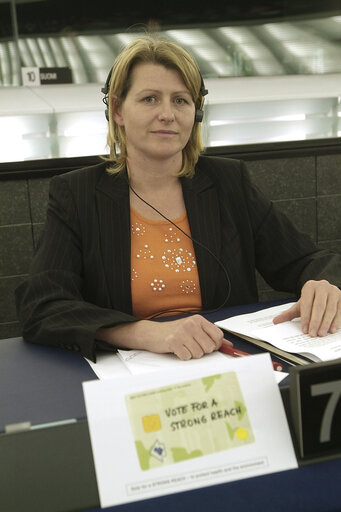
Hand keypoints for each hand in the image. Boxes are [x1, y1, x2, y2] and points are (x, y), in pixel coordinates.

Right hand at [97, 314, 229, 359]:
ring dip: (191, 354)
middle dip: (202, 351)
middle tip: (192, 346)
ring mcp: (182, 332)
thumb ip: (211, 336)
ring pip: (199, 354)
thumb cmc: (175, 333)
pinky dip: (182, 357)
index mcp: (199, 320)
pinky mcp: (173, 341)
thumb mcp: (194, 330)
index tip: (207, 346)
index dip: (215, 345)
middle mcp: (191, 324)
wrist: (153, 333)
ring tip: (184, 347)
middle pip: (209, 347)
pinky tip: (177, 350)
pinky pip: (187, 357)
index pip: (218, 336)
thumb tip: (229, 344)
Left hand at [273, 280, 340, 336]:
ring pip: (330, 309)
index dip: (305, 318)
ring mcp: (334, 291)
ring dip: (326, 323)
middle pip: (319, 306)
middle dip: (315, 322)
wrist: (323, 292)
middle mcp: (322, 286)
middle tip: (313, 334)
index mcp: (309, 286)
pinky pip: (340, 311)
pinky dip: (336, 321)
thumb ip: (288, 313)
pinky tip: (331, 329)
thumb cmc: (311, 300)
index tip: (304, 330)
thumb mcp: (300, 305)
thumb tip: (275, 321)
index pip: (306, 303)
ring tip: (321, 334)